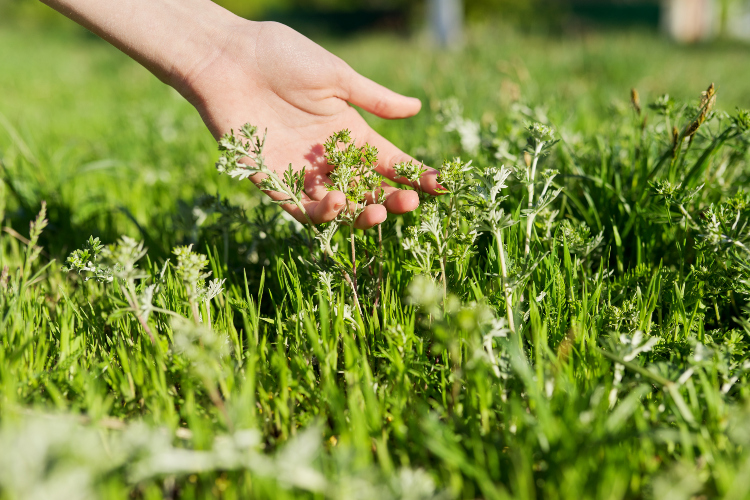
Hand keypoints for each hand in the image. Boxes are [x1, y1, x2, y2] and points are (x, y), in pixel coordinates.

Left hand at [179, 21, 440, 228]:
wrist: (229, 59)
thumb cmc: (283, 57)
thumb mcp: (336, 76)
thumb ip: (374, 99)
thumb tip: (417, 109)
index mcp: (351, 131)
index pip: (390, 161)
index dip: (415, 174)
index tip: (440, 185)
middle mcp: (332, 157)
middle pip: (370, 189)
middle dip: (393, 200)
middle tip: (408, 204)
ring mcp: (304, 173)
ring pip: (341, 207)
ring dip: (362, 213)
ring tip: (377, 211)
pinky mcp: (274, 182)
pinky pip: (303, 209)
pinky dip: (322, 212)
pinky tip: (339, 203)